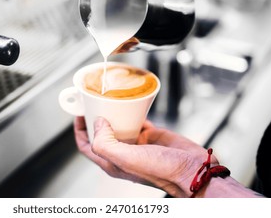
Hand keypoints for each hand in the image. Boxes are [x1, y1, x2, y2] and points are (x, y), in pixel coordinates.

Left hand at [73, 116, 215, 196]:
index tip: (78, 113)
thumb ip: (105, 143)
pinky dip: (132, 112)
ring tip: (109, 100)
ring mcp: (136, 145)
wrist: (191, 170)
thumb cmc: (160, 170)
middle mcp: (122, 153)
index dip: (79, 130)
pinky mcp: (151, 136)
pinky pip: (136, 121)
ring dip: (112, 114)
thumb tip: (98, 122)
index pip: (87, 146)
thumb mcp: (126, 159)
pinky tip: (131, 104)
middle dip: (94, 119)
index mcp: (112, 162)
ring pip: (118, 126)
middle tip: (92, 102)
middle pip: (101, 134)